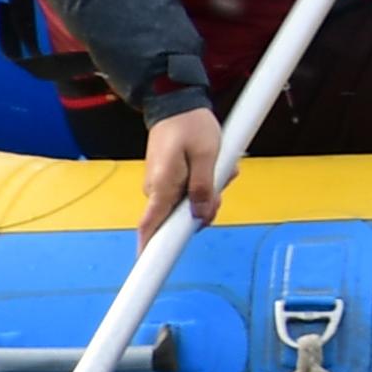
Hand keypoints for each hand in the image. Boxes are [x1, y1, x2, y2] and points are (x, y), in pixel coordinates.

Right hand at [140, 107, 221, 239]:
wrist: (177, 103)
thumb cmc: (191, 126)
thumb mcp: (208, 155)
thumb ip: (204, 188)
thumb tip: (201, 217)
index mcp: (162, 186)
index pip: (150, 226)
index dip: (150, 249)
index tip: (150, 267)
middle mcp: (157, 189)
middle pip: (180, 217)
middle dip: (205, 207)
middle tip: (221, 184)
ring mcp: (162, 184)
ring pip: (188, 203)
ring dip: (208, 191)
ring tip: (219, 165)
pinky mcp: (169, 178)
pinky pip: (189, 190)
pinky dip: (204, 182)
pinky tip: (214, 164)